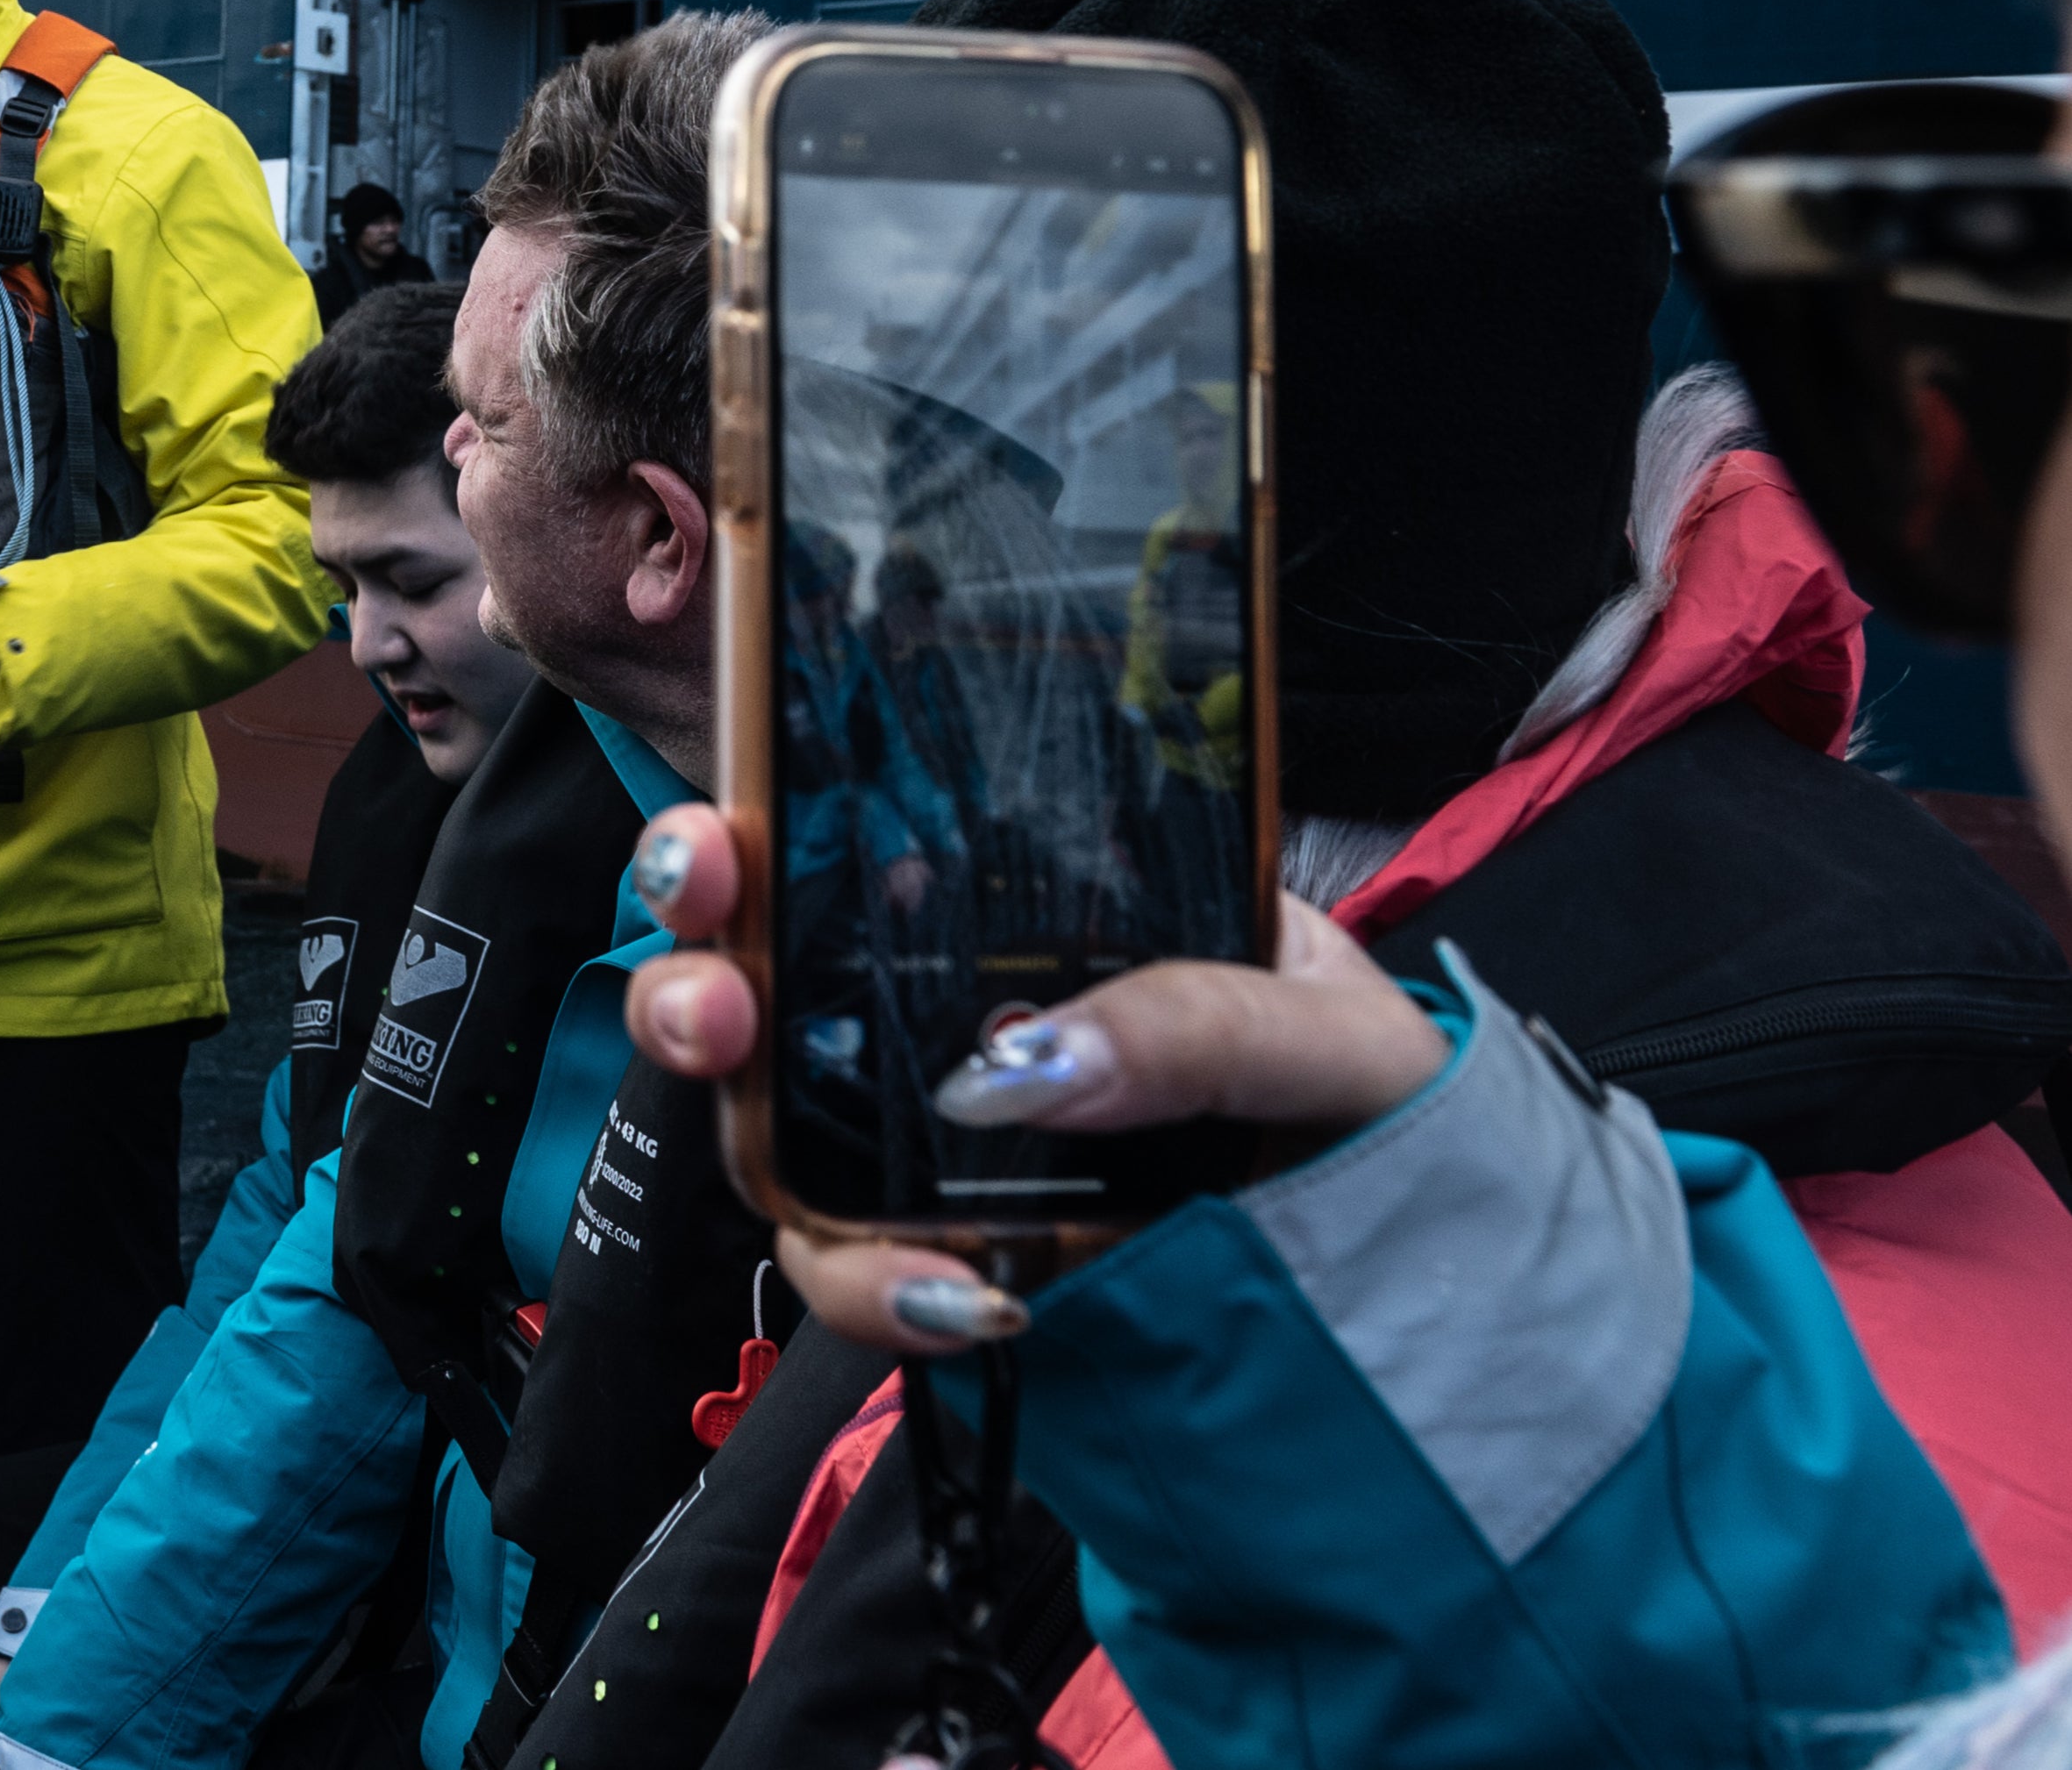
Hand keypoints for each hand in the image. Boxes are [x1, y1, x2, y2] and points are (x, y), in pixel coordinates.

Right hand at [615, 801, 1448, 1351]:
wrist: (1454, 1319)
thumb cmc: (1402, 1128)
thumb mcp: (1338, 1038)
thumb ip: (1199, 1024)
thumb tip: (1019, 1066)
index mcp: (1040, 913)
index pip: (857, 837)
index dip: (749, 830)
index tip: (715, 850)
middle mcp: (956, 1019)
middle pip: (763, 975)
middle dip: (695, 982)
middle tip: (718, 1009)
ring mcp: (939, 1148)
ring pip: (775, 1126)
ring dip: (762, 1154)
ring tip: (863, 1228)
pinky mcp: (947, 1262)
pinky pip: (857, 1269)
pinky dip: (878, 1293)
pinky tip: (966, 1303)